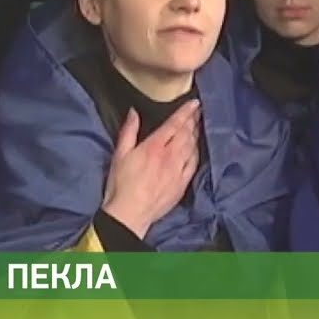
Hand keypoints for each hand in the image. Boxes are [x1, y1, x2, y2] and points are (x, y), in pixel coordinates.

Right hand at [102, 100, 199, 238]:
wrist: (130, 214)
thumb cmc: (121, 185)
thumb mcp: (119, 154)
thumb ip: (128, 131)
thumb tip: (134, 112)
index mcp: (154, 147)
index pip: (174, 124)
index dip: (185, 112)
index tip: (195, 103)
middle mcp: (170, 157)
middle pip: (186, 134)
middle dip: (193, 120)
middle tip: (198, 110)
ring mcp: (178, 171)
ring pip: (192, 147)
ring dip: (196, 134)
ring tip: (199, 124)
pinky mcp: (182, 184)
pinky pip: (194, 164)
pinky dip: (197, 153)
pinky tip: (197, 148)